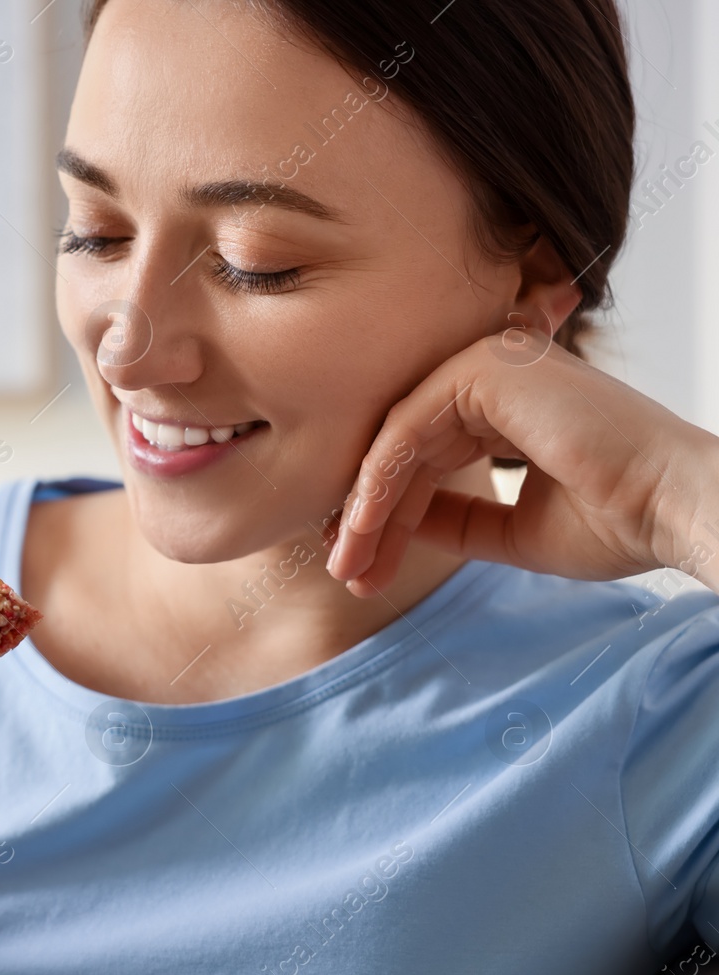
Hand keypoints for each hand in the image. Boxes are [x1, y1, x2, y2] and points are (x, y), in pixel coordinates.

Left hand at [326, 328, 718, 595]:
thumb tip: (392, 524)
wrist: (673, 511)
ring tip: (345, 564)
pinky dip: (378, 483)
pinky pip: (406, 429)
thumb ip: (454, 520)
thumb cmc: (618, 521)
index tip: (360, 566)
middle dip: (367, 516)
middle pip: (402, 449)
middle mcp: (493, 376)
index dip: (387, 516)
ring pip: (396, 441)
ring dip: (364, 507)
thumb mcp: (511, 530)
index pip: (424, 458)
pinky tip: (361, 529)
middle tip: (342, 569)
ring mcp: (488, 365)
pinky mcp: (484, 369)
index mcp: (506, 405)